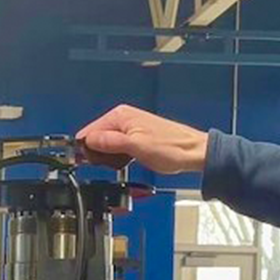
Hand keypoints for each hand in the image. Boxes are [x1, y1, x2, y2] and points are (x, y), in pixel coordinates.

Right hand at [74, 105, 208, 173]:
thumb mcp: (136, 146)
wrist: (193, 153)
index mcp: (121, 115)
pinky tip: (125, 162)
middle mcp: (124, 117)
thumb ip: (110, 142)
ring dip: (108, 156)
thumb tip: (89, 141)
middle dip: (97, 152)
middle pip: (96, 137)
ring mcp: (130, 126)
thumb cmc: (172, 148)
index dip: (86, 148)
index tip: (87, 161)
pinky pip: (117, 146)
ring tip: (120, 163)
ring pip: (106, 143)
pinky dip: (117, 156)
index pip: (89, 131)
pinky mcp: (135, 136)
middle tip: (108, 164)